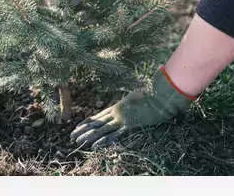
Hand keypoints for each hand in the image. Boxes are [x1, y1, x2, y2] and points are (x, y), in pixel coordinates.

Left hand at [70, 66, 194, 148]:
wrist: (161, 95)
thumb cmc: (153, 94)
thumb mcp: (140, 96)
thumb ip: (135, 97)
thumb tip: (141, 89)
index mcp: (118, 106)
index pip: (100, 116)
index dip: (89, 121)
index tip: (79, 125)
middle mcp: (117, 112)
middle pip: (97, 122)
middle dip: (83, 130)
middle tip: (72, 136)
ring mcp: (122, 118)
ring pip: (101, 129)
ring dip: (88, 137)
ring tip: (77, 142)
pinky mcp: (129, 125)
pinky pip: (114, 135)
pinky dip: (104, 140)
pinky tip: (94, 145)